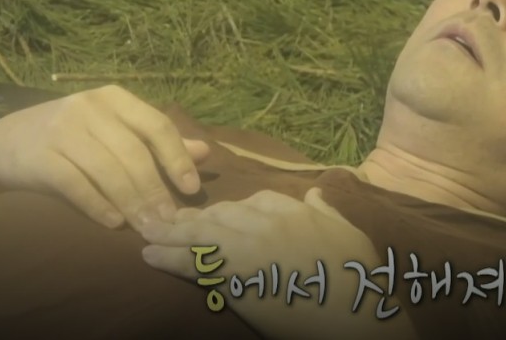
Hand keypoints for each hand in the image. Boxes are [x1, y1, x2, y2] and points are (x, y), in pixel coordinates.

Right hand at [0, 85, 209, 229]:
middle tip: (170, 221)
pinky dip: (98, 205)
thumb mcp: (116, 131)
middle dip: (156, 190)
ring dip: (131, 203)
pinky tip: (114, 223)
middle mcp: (89, 108)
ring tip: (147, 227)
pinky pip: (76, 184)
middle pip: (134, 153)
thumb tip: (205, 153)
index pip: (157, 126)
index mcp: (115, 99)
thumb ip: (158, 142)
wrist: (6, 142)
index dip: (177, 158)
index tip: (192, 189)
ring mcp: (62, 129)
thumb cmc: (74, 138)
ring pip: (108, 171)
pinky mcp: (40, 156)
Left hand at [140, 189, 415, 338]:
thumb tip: (314, 193)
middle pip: (222, 212)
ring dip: (171, 233)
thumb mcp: (349, 232)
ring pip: (202, 232)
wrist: (353, 311)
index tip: (217, 214)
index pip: (254, 199)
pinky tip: (149, 257)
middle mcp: (268, 222)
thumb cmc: (357, 275)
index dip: (230, 208)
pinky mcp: (234, 277)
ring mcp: (249, 247)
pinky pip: (193, 263)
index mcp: (295, 210)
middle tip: (170, 221)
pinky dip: (168, 258)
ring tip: (148, 234)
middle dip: (194, 217)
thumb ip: (327, 210)